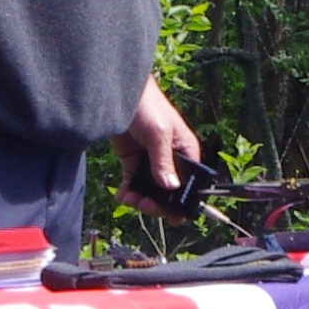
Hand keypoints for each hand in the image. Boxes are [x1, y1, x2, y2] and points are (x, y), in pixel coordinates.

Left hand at [121, 80, 200, 201]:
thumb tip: (171, 187)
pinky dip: (129, 192)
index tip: (171, 216)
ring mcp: (151, 161)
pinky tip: (123, 195)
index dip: (183, 202)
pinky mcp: (133, 160)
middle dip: (158, 203)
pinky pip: (134, 183)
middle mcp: (171, 159)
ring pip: (151, 191)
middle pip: (170, 191)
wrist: (117, 92)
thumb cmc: (146, 104)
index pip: (191, 183)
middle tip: (145, 206)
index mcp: (186, 151)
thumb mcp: (158, 132)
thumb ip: (163, 161)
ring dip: (142, 200)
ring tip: (131, 199)